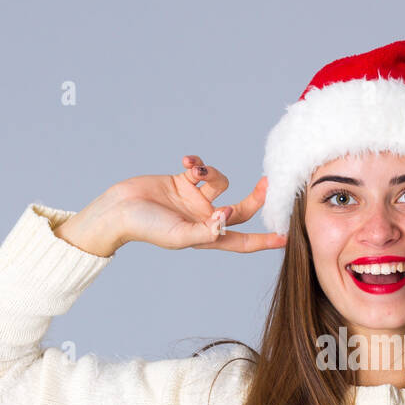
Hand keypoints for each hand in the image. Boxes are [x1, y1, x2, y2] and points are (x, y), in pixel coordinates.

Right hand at [57, 155, 287, 256]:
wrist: (118, 209)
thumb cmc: (146, 227)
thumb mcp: (178, 235)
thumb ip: (205, 230)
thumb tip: (227, 220)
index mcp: (207, 236)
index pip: (242, 240)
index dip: (264, 241)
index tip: (286, 238)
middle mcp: (204, 218)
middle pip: (241, 208)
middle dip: (255, 196)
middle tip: (267, 183)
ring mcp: (195, 200)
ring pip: (221, 182)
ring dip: (213, 173)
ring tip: (196, 172)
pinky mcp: (183, 182)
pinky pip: (201, 169)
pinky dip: (198, 163)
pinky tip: (187, 163)